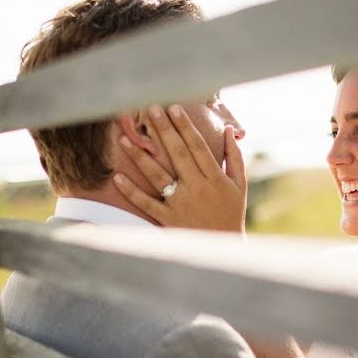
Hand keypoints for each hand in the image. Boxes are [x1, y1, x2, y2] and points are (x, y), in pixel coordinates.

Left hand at [113, 104, 246, 232]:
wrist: (222, 249)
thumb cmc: (231, 213)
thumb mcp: (240, 185)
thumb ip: (234, 157)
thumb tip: (229, 130)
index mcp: (215, 178)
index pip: (198, 146)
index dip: (185, 126)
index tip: (174, 107)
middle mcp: (197, 189)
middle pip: (177, 154)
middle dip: (164, 130)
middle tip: (150, 109)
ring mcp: (180, 205)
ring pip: (157, 176)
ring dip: (140, 157)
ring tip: (125, 138)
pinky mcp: (167, 220)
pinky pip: (146, 204)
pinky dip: (131, 191)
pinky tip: (118, 176)